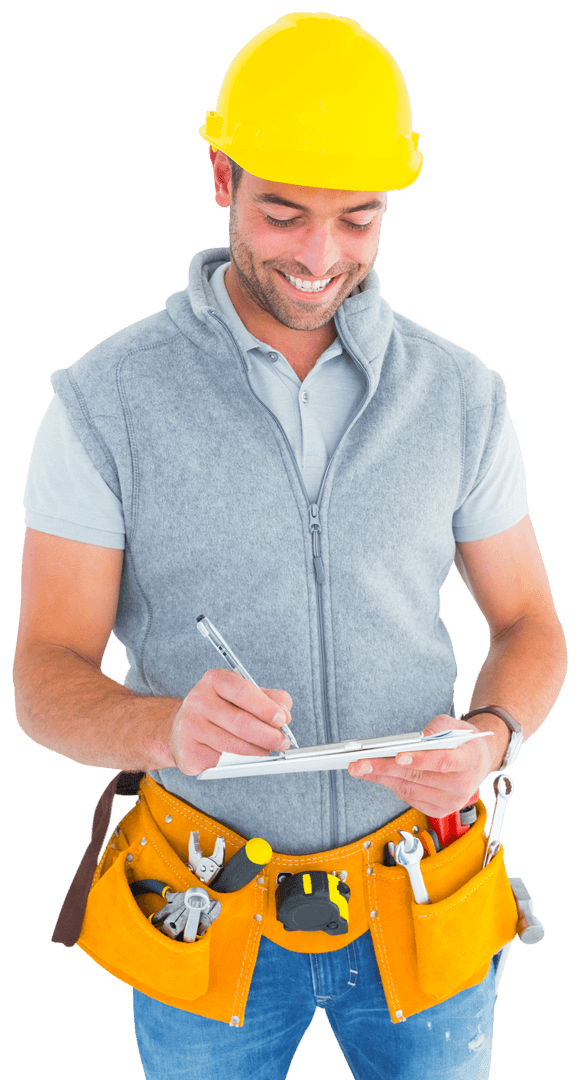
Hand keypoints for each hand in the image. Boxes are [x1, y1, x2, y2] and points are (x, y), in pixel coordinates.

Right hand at [167, 668, 292, 775]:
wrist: (182, 728)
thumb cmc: (219, 709)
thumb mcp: (244, 695)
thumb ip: (269, 698)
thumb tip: (284, 712)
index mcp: (214, 680)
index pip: (242, 691)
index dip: (265, 707)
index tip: (281, 720)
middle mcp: (198, 700)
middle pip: (240, 722)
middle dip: (268, 735)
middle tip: (282, 742)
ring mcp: (190, 727)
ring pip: (233, 745)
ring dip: (257, 752)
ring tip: (268, 751)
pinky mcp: (188, 752)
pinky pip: (221, 762)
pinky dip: (237, 762)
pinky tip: (244, 758)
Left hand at [347, 713, 501, 816]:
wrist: (478, 761)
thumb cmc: (463, 742)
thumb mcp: (454, 725)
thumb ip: (437, 727)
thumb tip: (419, 738)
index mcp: (469, 761)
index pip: (443, 762)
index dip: (420, 760)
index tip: (397, 756)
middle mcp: (461, 786)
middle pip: (418, 777)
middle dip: (385, 769)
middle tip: (361, 762)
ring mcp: (451, 802)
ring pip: (409, 789)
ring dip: (382, 778)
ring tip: (361, 768)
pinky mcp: (439, 811)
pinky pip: (409, 798)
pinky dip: (392, 785)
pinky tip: (378, 776)